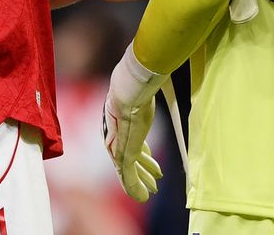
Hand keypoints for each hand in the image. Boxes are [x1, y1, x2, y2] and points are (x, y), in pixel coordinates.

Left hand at [104, 45, 166, 201]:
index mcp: (120, 123)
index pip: (132, 144)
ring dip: (140, 182)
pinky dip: (135, 187)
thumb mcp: (143, 90)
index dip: (144, 156)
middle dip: (143, 171)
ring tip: (150, 193)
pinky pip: (128, 176)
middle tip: (154, 182)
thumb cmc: (138, 83)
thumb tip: (157, 75)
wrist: (130, 87)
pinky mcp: (124, 154)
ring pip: (129, 171)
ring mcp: (119, 146)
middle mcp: (117, 136)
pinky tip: (143, 197)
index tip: (155, 166)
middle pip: (129, 159)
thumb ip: (148, 90)